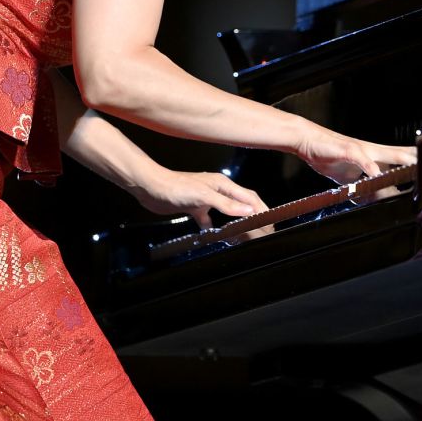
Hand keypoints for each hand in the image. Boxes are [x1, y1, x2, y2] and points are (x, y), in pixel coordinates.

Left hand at [131, 168, 268, 229]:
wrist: (151, 187)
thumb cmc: (176, 188)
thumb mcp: (204, 196)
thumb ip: (227, 204)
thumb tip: (249, 211)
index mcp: (223, 184)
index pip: (249, 197)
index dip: (261, 209)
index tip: (270, 222)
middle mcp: (217, 190)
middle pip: (241, 203)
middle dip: (253, 215)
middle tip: (262, 230)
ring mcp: (206, 199)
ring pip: (227, 211)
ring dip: (236, 222)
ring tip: (244, 234)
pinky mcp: (195, 207)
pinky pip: (209, 218)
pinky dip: (214, 227)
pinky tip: (215, 236)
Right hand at [295, 126, 416, 185]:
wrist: (308, 140)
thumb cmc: (329, 155)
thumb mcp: (348, 177)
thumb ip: (361, 187)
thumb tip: (372, 200)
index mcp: (372, 156)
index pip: (398, 159)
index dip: (414, 163)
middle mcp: (370, 150)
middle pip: (399, 153)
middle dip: (416, 159)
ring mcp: (360, 149)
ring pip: (385, 153)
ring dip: (400, 159)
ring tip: (415, 165)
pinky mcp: (347, 150)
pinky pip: (360, 158)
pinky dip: (368, 166)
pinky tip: (375, 173)